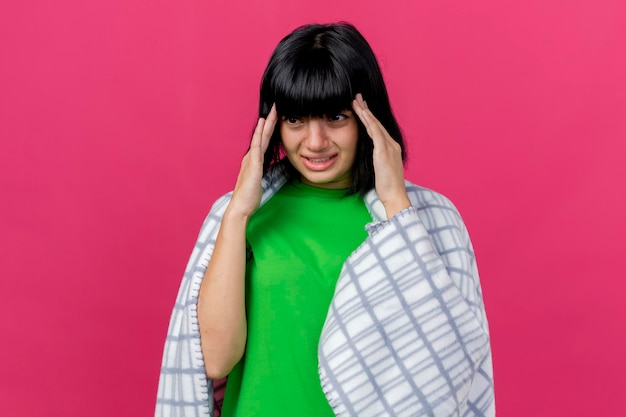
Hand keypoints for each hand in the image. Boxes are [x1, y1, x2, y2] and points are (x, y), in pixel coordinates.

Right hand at [228, 104, 277, 217]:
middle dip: (270, 121)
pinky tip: (263, 125)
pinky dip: (260, 135)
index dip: (270, 128)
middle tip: (275, 106)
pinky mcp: (253, 165)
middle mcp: (251, 157)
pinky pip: (257, 146)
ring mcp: (251, 160)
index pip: (264, 141)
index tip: (276, 116)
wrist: (240, 207)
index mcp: (254, 161)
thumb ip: (261, 173)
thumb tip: (264, 171)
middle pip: (262, 135)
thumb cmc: (249, 197)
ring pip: (260, 137)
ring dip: (266, 124)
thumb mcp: (258, 182)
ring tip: (271, 111)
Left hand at [352, 94, 410, 217]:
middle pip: (377, 123)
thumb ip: (377, 161)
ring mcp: (389, 147)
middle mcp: (392, 144)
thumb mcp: (381, 170)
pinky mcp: (383, 151)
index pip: (378, 129)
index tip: (362, 108)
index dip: (370, 118)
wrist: (395, 195)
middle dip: (367, 109)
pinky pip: (375, 132)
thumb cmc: (387, 187)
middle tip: (358, 97)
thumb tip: (372, 159)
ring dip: (365, 111)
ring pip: (375, 124)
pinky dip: (368, 121)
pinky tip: (362, 113)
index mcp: (391, 148)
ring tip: (356, 101)